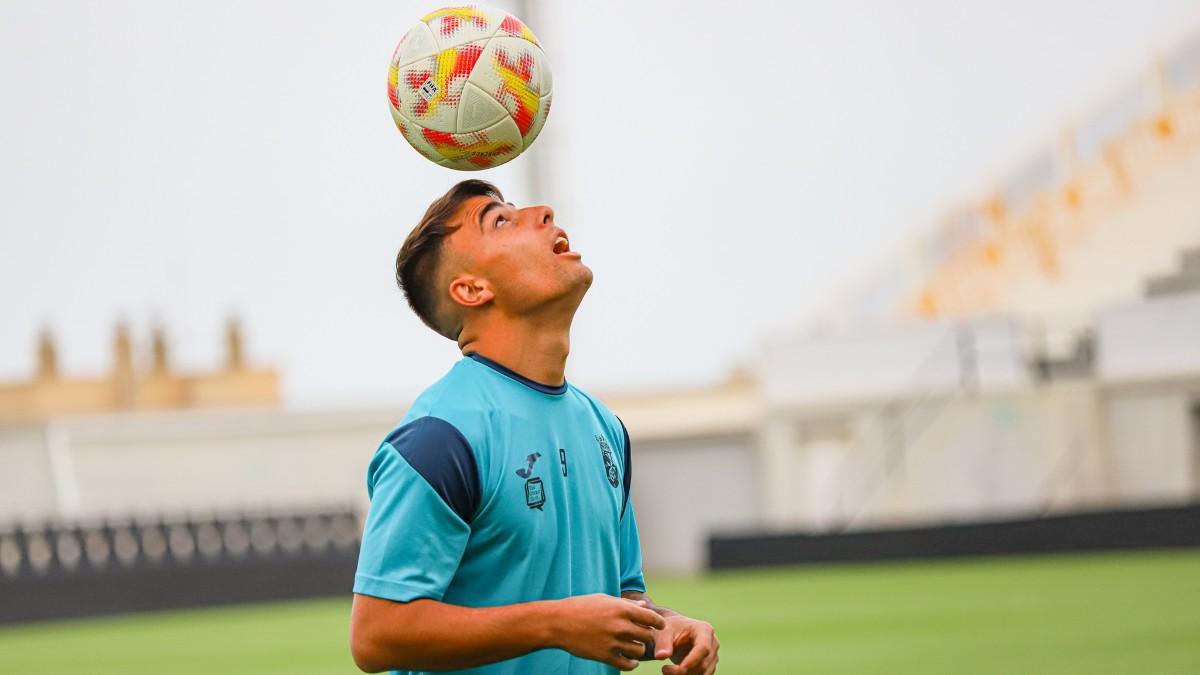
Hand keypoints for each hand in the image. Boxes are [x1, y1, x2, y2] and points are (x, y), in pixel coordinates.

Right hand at [551, 594, 666, 670]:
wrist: (558, 623)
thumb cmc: (581, 607)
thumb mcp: (604, 600)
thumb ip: (627, 604)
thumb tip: (644, 605)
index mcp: (622, 609)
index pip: (652, 618)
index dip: (658, 623)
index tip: (657, 626)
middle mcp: (620, 626)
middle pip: (648, 636)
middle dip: (649, 637)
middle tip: (644, 638)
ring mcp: (613, 642)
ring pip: (640, 651)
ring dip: (639, 650)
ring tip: (634, 648)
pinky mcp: (605, 656)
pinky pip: (628, 665)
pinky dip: (631, 664)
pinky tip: (628, 659)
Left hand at [652, 614, 719, 674]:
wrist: (674, 632)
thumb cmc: (670, 629)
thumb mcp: (663, 632)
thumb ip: (662, 643)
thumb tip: (661, 656)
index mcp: (704, 630)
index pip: (704, 647)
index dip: (693, 660)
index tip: (679, 669)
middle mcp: (713, 643)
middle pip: (703, 663)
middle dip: (684, 671)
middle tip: (664, 670)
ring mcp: (713, 656)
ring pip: (704, 673)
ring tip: (666, 671)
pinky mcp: (710, 666)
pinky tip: (674, 673)